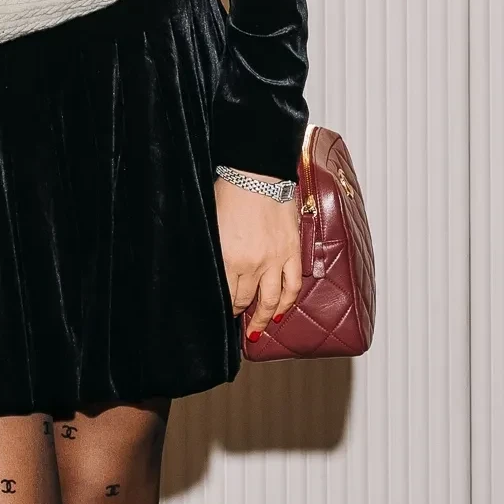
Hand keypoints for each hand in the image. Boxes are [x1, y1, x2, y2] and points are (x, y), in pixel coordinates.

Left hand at [216, 178, 303, 338]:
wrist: (257, 174)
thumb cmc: (228, 194)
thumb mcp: (210, 226)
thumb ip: (214, 253)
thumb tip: (211, 272)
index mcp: (228, 258)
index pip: (226, 294)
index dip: (223, 308)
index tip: (221, 313)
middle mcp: (253, 264)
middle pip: (246, 299)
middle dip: (239, 313)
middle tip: (236, 321)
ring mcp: (275, 259)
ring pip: (272, 300)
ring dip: (263, 318)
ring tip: (257, 329)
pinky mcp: (292, 251)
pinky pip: (293, 285)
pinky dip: (287, 302)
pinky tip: (280, 312)